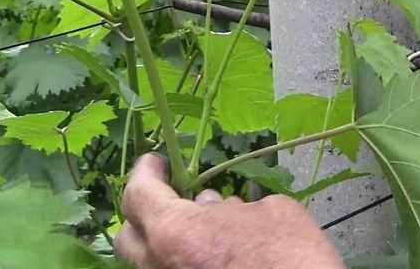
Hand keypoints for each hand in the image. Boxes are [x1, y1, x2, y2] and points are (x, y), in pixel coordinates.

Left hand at [115, 154, 342, 268]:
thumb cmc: (291, 254)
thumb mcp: (272, 211)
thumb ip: (233, 206)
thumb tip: (217, 207)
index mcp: (176, 232)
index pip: (139, 194)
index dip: (145, 171)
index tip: (157, 160)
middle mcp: (161, 266)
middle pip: (128, 237)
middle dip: (144, 211)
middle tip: (170, 195)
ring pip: (150, 261)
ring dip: (166, 237)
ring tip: (200, 223)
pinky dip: (183, 258)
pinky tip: (214, 251)